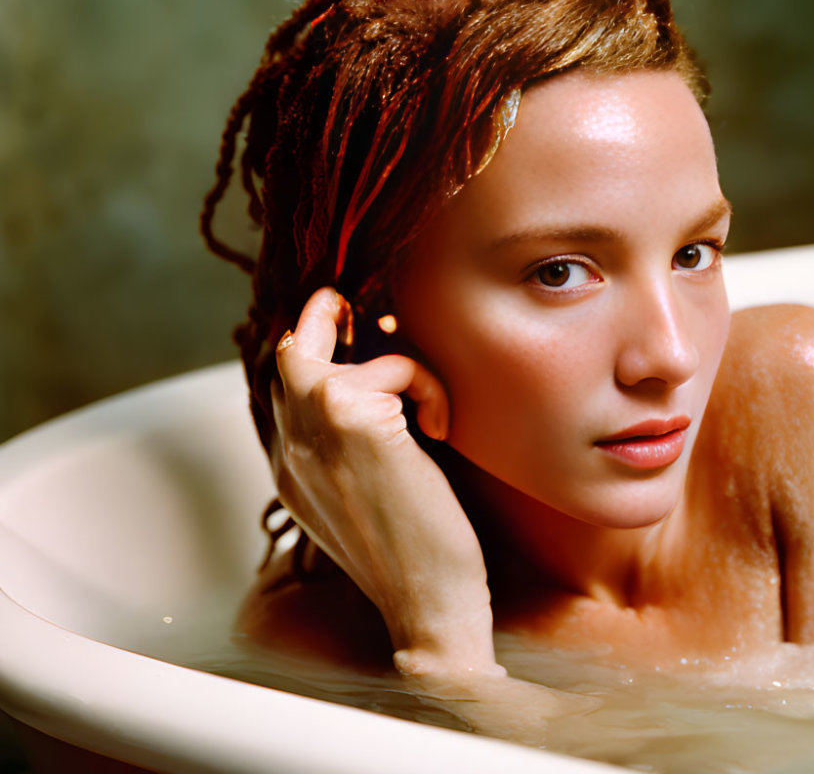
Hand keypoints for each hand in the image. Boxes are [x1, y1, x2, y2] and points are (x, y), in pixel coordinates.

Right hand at [271, 287, 502, 676]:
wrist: (429, 604)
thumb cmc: (414, 556)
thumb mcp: (364, 502)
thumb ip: (346, 454)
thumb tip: (379, 405)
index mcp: (290, 472)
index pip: (281, 394)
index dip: (309, 358)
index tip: (341, 337)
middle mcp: (289, 449)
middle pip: (284, 357)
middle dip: (313, 320)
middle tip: (340, 301)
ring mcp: (312, 432)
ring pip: (321, 348)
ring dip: (389, 363)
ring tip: (427, 401)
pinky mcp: (353, 420)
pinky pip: (393, 366)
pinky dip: (426, 385)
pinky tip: (441, 429)